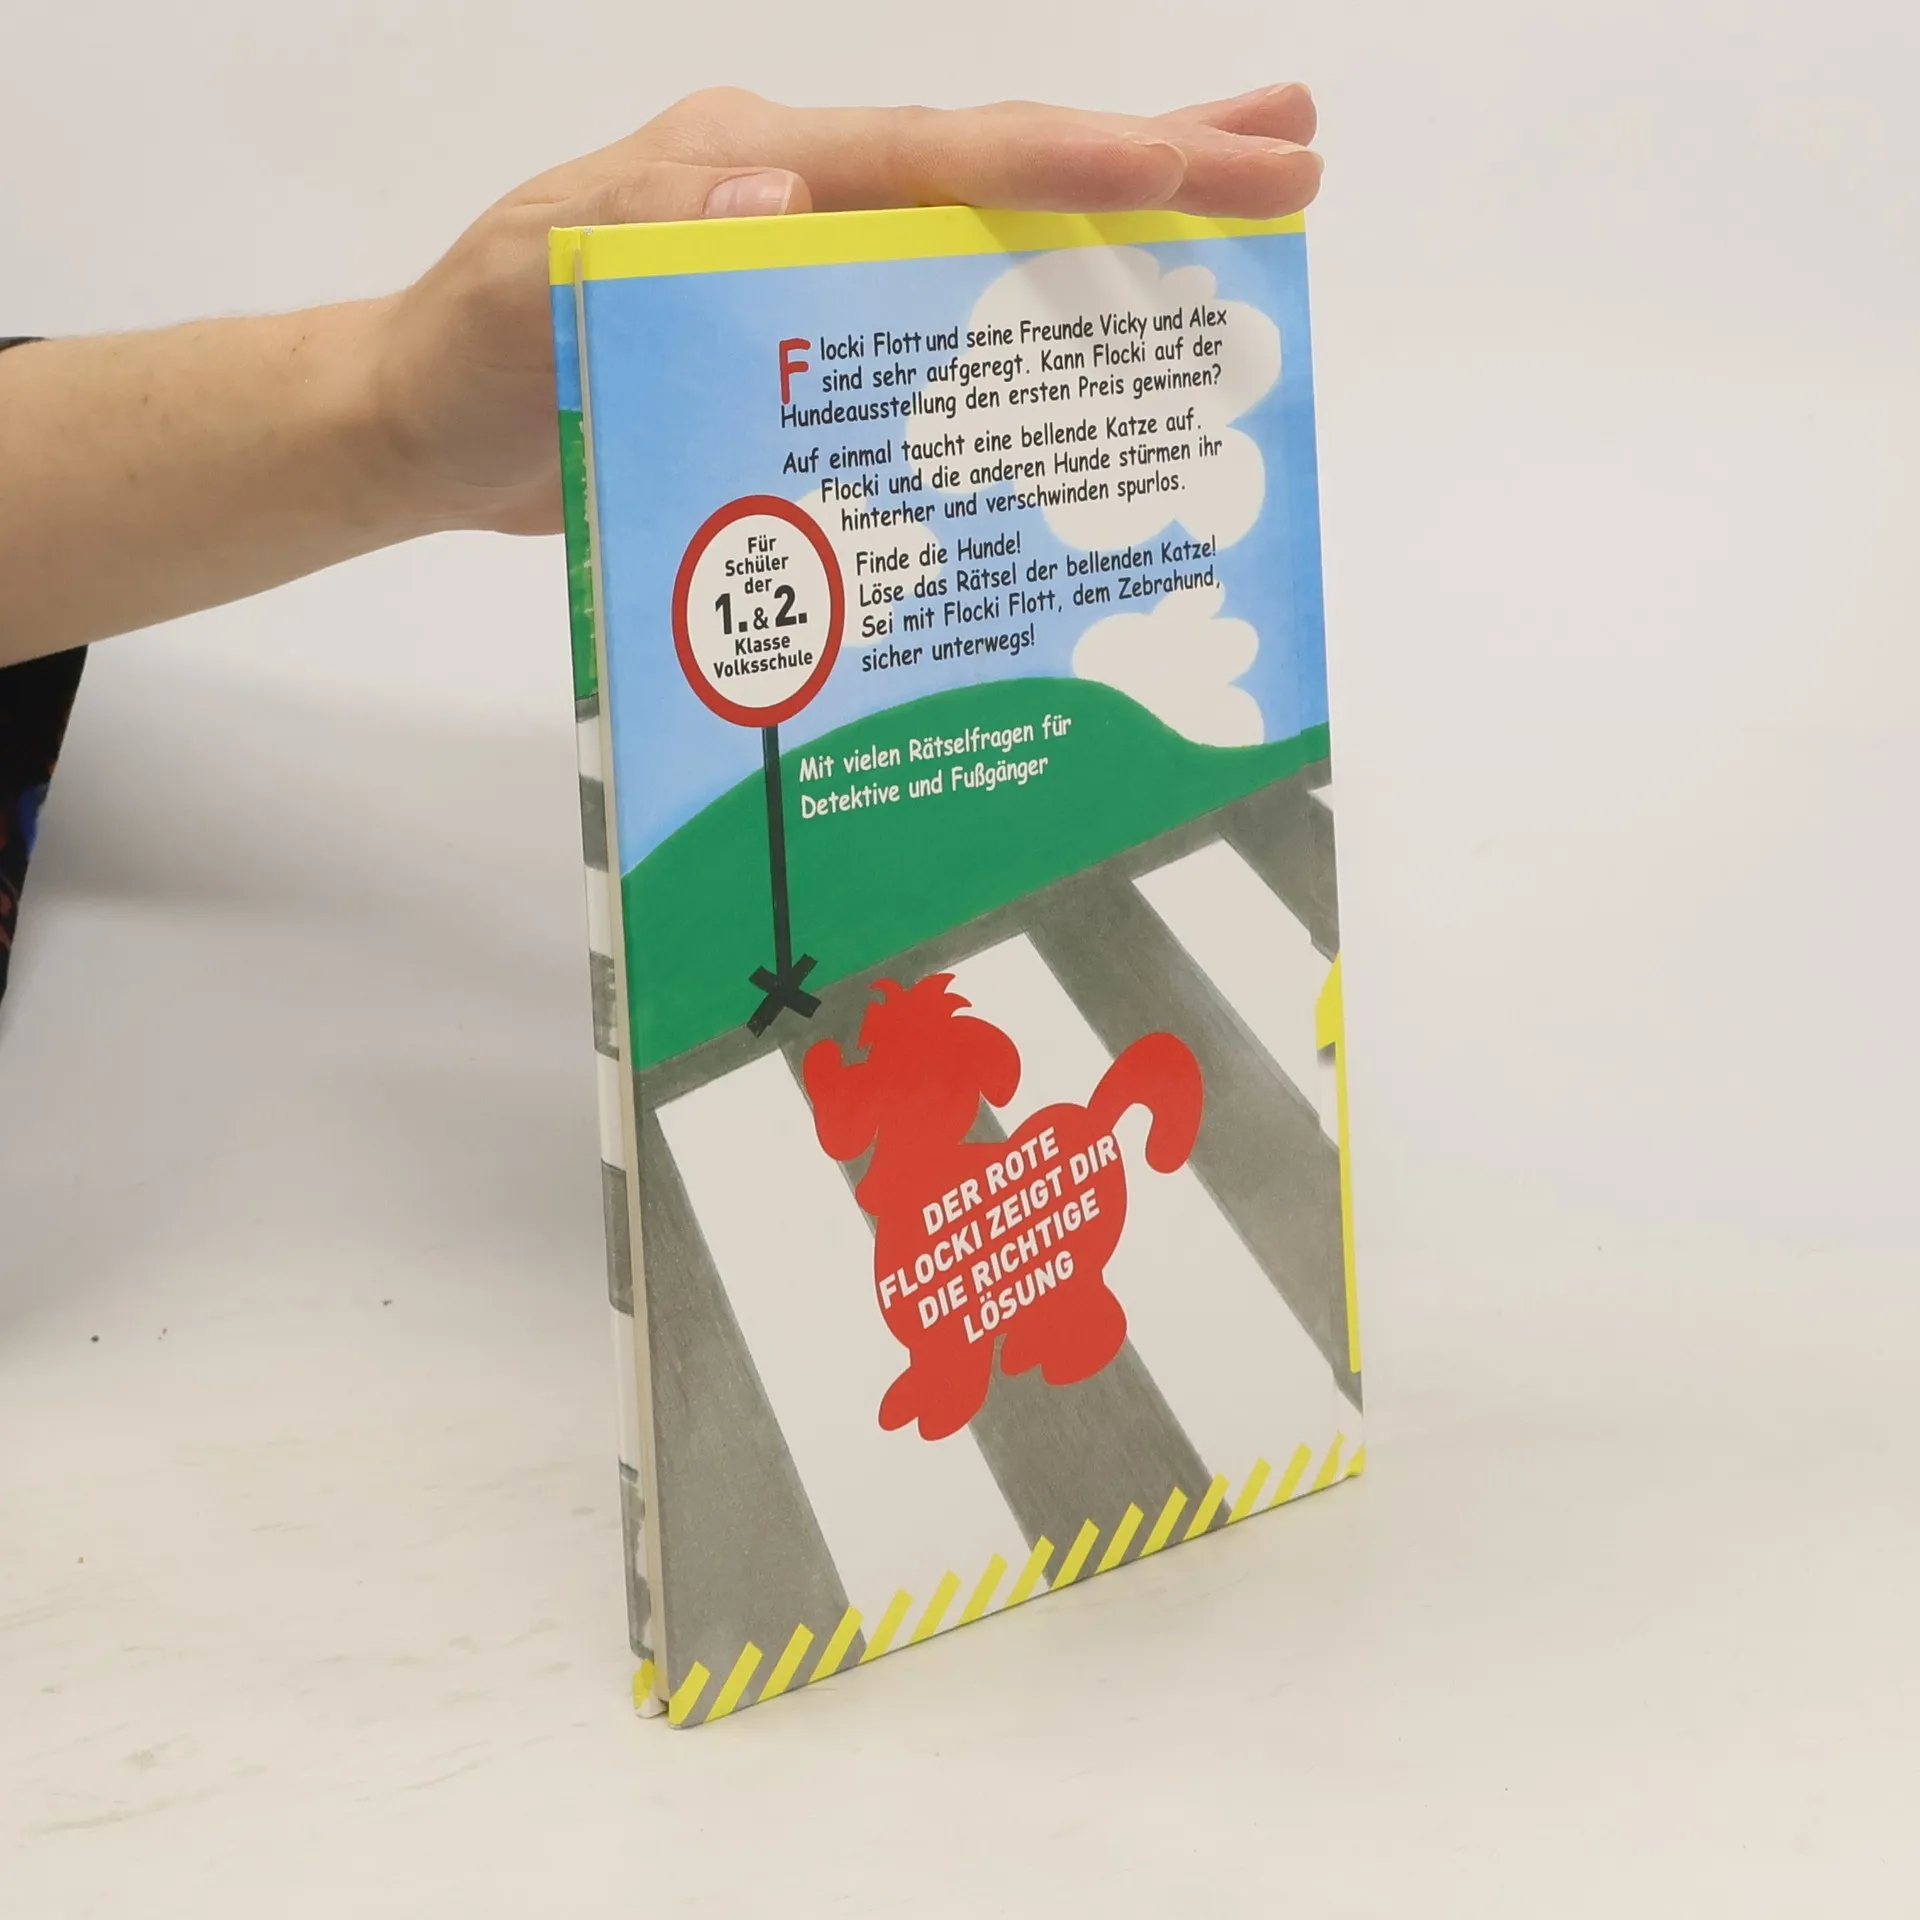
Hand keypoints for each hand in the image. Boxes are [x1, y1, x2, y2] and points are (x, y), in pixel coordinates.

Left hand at [371, 86, 1321, 537]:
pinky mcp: (812, 336)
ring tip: (1250, 209)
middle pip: (997, 167)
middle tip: (1296, 151)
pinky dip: (1035, 315)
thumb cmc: (471, 356)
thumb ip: (643, 238)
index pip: (935, 154)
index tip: (1195, 164)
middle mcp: (801, 195)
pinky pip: (944, 317)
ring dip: (1120, 224)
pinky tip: (1108, 337)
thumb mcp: (533, 288)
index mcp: (749, 167)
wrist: (428, 429)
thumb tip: (792, 191)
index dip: (1067, 161)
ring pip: (988, 234)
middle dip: (1152, 156)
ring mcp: (814, 263)